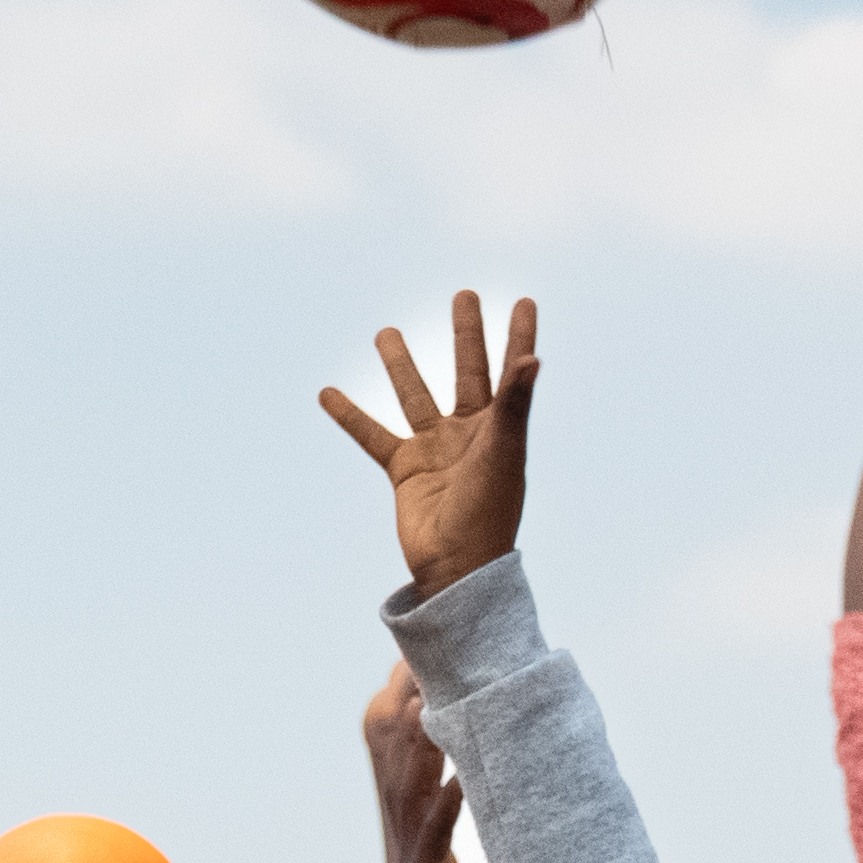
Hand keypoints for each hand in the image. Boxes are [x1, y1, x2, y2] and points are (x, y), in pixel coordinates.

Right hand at [320, 291, 540, 592]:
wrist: (457, 567)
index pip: (512, 371)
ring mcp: (436, 450)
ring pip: (414, 395)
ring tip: (385, 332)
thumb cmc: (490, 511)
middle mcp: (470, 434)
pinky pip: (373, 436)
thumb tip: (534, 358)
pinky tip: (328, 392)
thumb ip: (515, 403)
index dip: (519, 336)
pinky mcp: (405, 470)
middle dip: (467, 335)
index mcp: (501, 428)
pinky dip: (350, 415)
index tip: (524, 301)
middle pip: (468, 372)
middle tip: (464, 295)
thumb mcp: (503, 452)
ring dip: (400, 364)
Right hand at [371, 679, 518, 862]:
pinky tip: (458, 778)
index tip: (432, 679)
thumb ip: (520, 852)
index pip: (421, 765)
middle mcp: (414, 834)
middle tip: (423, 669)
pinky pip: (433, 834)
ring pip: (409, 790)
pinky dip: (445, 805)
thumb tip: (564, 830)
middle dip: (411, 717)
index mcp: (427, 829)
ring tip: (427, 703)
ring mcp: (414, 856)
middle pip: (406, 763)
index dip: (421, 724)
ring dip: (420, 747)